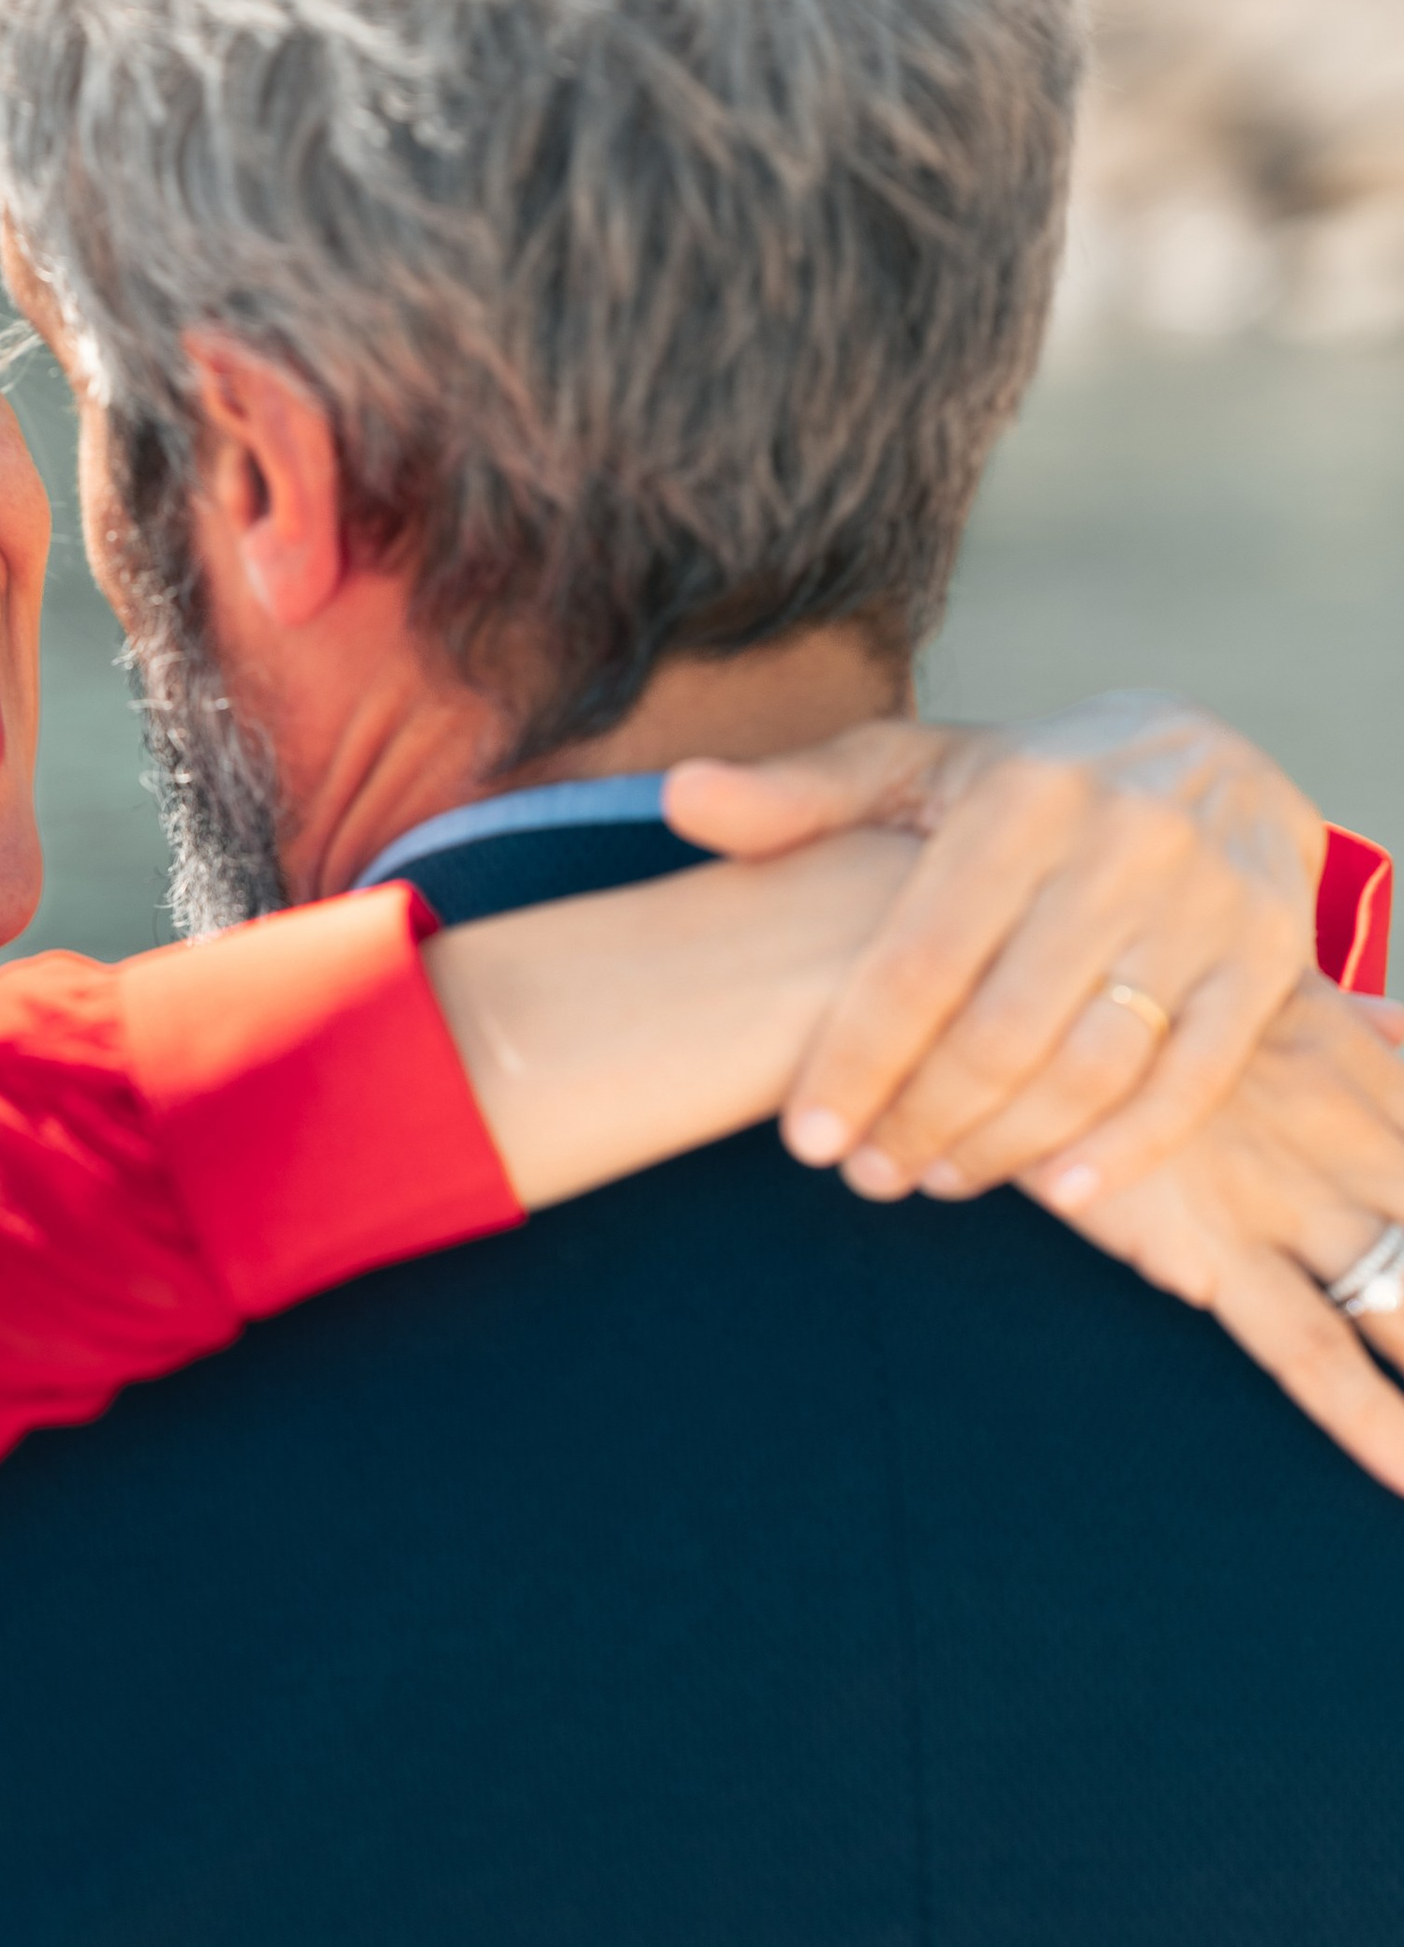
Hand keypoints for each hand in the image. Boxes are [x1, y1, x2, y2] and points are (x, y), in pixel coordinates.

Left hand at [665, 692, 1324, 1204]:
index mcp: (1019, 797)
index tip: (804, 1141)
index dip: (855, 1061)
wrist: (1207, 754)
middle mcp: (1122, 842)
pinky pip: (1193, 1080)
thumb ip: (802, 797)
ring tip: (936, 1179)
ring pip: (1090, 1065)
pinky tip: (1057, 1192)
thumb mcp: (917, 768)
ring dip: (1004, 1145)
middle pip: (1000, 1030)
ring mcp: (1204, 903)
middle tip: (866, 1176)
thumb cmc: (1027, 782)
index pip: (918, 961)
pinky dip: (1126, 1149)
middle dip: (921, 1119)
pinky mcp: (1268, 957)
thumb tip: (678, 799)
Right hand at [1035, 980, 1403, 1496]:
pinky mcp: (1207, 1244)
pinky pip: (1305, 1349)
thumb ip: (1346, 1024)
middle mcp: (1349, 1125)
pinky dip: (1370, 1418)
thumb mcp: (1257, 984)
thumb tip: (1398, 1029)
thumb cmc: (1120, 980)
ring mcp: (1286, 1190)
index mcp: (1369, 1060)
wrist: (1004, 974)